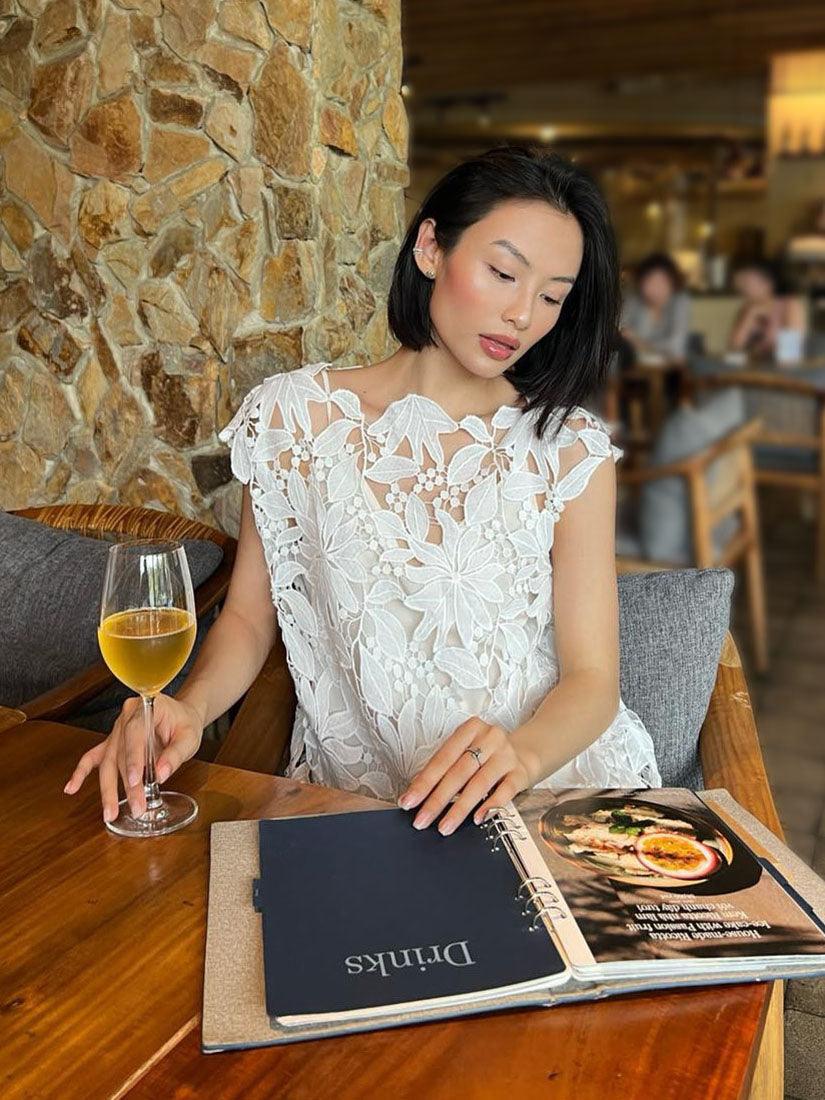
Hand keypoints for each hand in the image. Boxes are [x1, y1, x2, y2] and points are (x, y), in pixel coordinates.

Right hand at [63, 693, 204, 822]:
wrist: (181, 716)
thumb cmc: (185, 724)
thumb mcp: (189, 737)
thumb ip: (176, 755)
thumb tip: (161, 775)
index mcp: (145, 707)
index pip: (135, 733)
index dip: (133, 758)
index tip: (135, 780)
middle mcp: (126, 717)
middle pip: (120, 752)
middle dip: (125, 784)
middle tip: (134, 807)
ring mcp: (116, 731)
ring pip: (107, 761)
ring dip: (108, 788)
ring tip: (109, 812)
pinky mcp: (112, 743)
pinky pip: (93, 757)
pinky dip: (81, 772)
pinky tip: (71, 788)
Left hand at [396, 717, 536, 835]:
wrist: (527, 752)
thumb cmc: (487, 754)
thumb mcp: (466, 751)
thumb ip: (445, 766)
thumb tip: (417, 790)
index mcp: (470, 729)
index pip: (442, 758)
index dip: (424, 782)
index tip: (408, 801)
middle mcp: (489, 738)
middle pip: (458, 772)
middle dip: (437, 799)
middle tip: (421, 819)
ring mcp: (506, 755)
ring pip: (479, 784)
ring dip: (459, 808)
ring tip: (444, 826)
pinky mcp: (520, 772)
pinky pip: (505, 792)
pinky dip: (490, 806)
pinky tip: (477, 819)